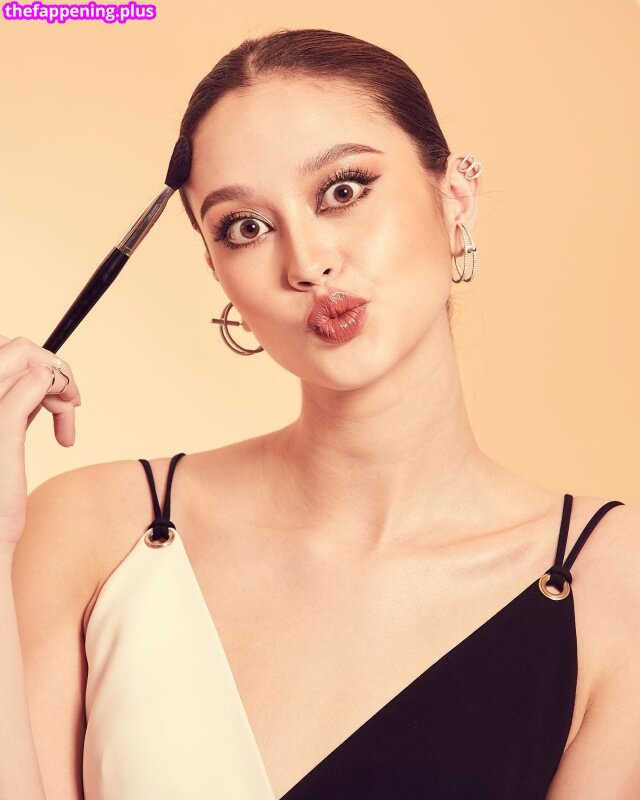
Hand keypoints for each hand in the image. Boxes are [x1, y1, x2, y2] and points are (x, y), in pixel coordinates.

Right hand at [0, 335, 80, 547]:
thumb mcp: (5, 439)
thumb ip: (17, 406)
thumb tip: (41, 380)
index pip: (2, 351)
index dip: (33, 362)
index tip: (58, 397)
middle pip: (13, 346)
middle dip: (51, 366)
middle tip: (72, 403)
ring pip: (26, 356)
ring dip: (61, 381)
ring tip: (69, 420)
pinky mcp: (1, 424)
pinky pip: (37, 382)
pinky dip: (61, 395)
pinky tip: (66, 438)